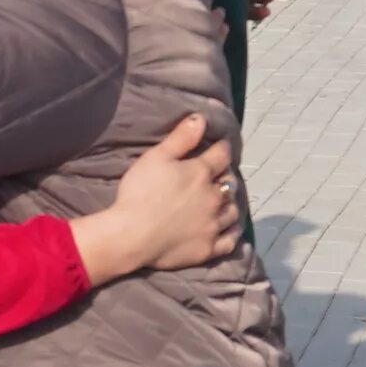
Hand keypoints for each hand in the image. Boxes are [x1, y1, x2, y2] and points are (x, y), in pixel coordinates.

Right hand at [73, 116, 238, 283]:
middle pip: (230, 184)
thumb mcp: (156, 158)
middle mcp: (213, 197)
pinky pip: (230, 240)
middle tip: (220, 175)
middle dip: (226, 177)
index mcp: (201, 173)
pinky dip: (233, 233)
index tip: (221, 146)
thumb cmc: (140, 192)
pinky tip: (231, 229)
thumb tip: (200, 118)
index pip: (221, 155)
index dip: (222, 148)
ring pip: (233, 211)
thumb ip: (180, 138)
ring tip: (225, 201)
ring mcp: (213, 225)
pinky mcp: (209, 248)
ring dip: (231, 204)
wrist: (132, 235)